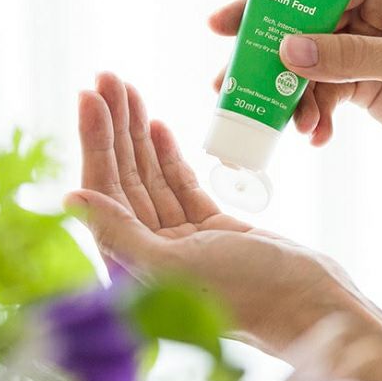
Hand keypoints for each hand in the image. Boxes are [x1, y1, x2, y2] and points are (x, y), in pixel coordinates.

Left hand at [65, 72, 381, 380]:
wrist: (310, 303)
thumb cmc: (249, 295)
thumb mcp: (178, 265)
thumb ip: (121, 235)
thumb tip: (71, 198)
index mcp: (134, 265)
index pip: (105, 190)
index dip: (96, 141)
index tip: (91, 95)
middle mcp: (151, 251)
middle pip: (126, 177)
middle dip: (117, 126)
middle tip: (108, 77)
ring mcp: (183, 239)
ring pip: (152, 176)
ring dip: (140, 134)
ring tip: (131, 93)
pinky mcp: (211, 229)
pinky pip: (181, 185)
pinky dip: (169, 155)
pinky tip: (160, 127)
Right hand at [210, 0, 381, 198]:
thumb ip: (352, 57)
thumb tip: (288, 50)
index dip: (272, 2)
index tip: (227, 24)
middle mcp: (374, 10)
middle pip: (305, 25)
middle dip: (270, 57)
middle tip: (229, 81)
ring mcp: (366, 47)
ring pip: (310, 64)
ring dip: (294, 96)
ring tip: (290, 126)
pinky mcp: (363, 80)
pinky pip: (324, 91)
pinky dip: (315, 113)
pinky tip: (317, 135)